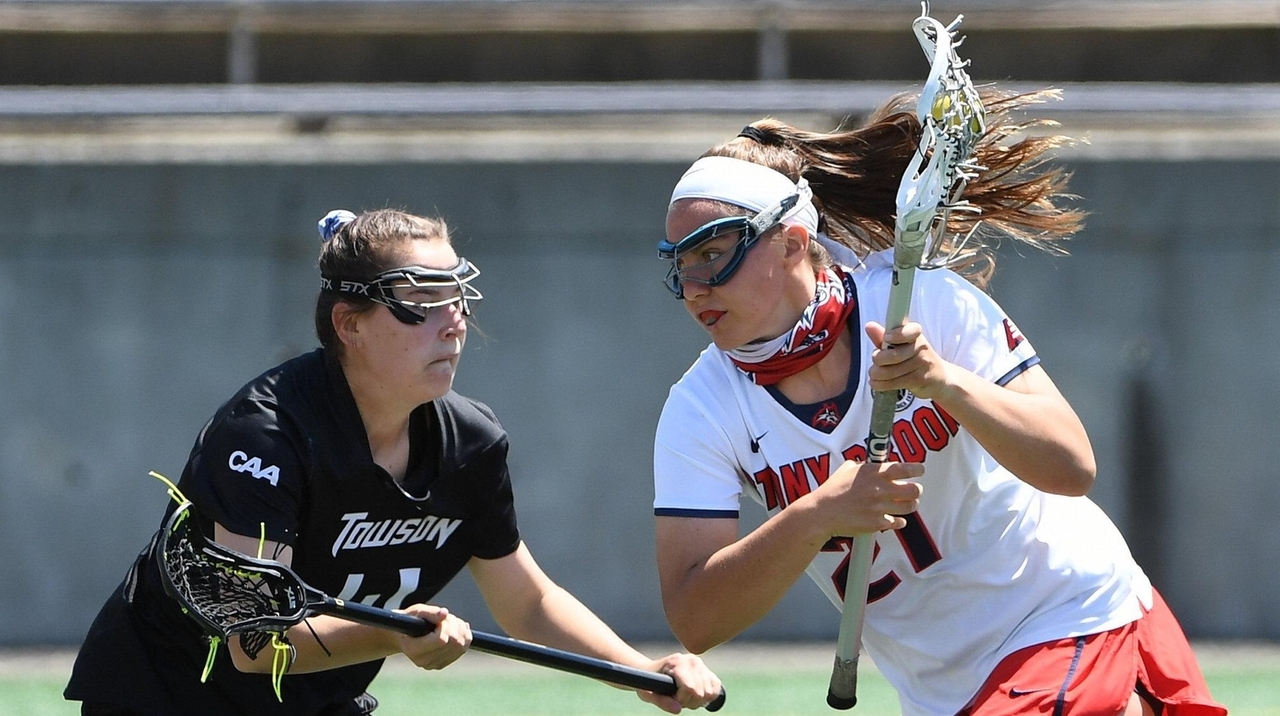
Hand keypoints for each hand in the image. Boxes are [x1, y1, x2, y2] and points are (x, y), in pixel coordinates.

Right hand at [395, 604, 471, 670]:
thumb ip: (430, 612)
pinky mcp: (441, 664)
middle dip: (455, 625)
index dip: (446, 625)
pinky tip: (457, 629)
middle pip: (454, 643)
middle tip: (448, 617)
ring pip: (460, 647)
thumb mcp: (416, 612)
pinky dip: (464, 637)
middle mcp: (423, 661)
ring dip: (461, 630)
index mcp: (413, 648)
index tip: (442, 617)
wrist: (403, 636)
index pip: (441, 639)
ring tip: (451, 622)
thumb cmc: (409, 621)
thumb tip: (445, 613)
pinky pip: (462, 650)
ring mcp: (433, 665)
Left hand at [635, 652, 722, 712]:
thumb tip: (678, 710)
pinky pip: (716, 689)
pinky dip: (708, 696)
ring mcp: (701, 664)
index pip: (690, 688)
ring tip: (685, 696)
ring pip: (710, 693)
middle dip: (689, 702)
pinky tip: (695, 695)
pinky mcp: (707, 670)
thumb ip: (662, 702)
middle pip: (701, 693)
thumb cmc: (648, 682)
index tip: (672, 697)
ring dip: (698, 701)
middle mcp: (692, 660)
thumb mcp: (648, 694)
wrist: (652, 671)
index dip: (682, 699)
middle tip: (677, 698)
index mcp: (677, 663)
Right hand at [809, 458, 923, 535]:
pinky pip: (898, 522)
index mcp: (874, 473)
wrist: (822, 513)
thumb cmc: (832, 490)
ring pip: (910, 506)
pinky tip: (894, 518)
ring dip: (910, 505)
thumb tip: (870, 463)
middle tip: (914, 490)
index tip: (920, 470)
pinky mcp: (877, 523)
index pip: (905, 468)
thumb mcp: (847, 469)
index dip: (917, 469)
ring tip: (906, 504)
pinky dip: (898, 521)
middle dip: (917, 490)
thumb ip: (863, 466)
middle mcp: (880, 489)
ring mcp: (880, 507)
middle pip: (915, 489)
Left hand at [865, 320, 950, 400]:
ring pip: (890, 371)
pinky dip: (880, 384)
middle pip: (893, 355)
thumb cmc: (914, 358)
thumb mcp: (899, 345)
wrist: (939, 377)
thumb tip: (869, 326)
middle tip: (875, 361)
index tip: (887, 338)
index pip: (910, 331)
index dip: (897, 334)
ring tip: (873, 374)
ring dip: (876, 374)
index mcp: (915, 335)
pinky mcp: (920, 379)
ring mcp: (922, 364)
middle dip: (878, 359)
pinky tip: (875, 383)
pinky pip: (894, 383)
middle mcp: (921, 347)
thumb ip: (882, 337)